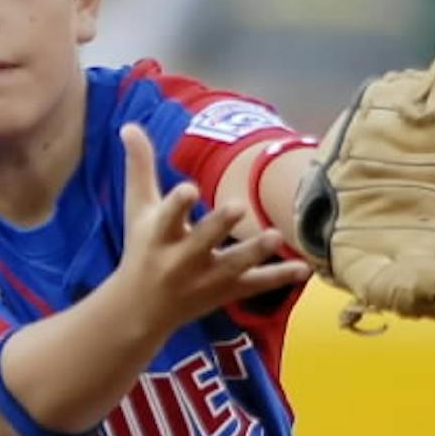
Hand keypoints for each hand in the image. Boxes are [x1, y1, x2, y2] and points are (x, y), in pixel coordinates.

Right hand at [113, 122, 310, 337]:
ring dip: (253, 251)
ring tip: (275, 236)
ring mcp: (204, 278)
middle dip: (218, 225)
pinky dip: (279, 277)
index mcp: (159, 235)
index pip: (167, 216)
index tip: (188, 189)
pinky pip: (253, 285)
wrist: (139, 310)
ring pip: (231, 264)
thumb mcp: (136, 210)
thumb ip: (140, 167)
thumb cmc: (141, 249)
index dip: (178, 203)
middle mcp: (180, 258)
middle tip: (238, 207)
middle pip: (201, 240)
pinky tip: (304, 268)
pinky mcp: (223, 292)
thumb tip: (130, 125)